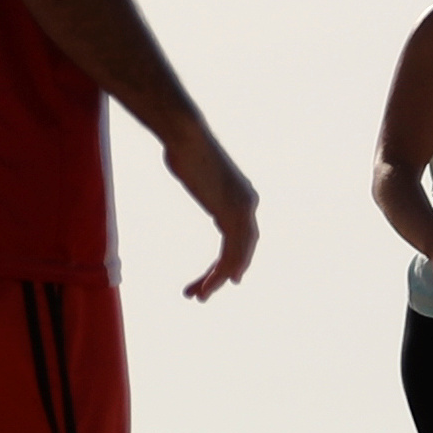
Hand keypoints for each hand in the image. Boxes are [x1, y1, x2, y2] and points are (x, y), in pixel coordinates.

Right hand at [163, 121, 261, 300]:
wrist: (186, 136)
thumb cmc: (184, 146)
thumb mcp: (197, 170)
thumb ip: (201, 180)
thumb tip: (190, 167)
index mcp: (243, 195)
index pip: (241, 236)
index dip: (236, 258)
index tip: (226, 277)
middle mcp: (249, 203)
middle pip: (242, 248)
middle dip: (225, 272)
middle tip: (206, 292)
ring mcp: (243, 208)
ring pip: (237, 255)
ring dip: (218, 278)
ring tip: (200, 296)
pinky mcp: (233, 211)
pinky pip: (232, 250)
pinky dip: (224, 270)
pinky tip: (215, 284)